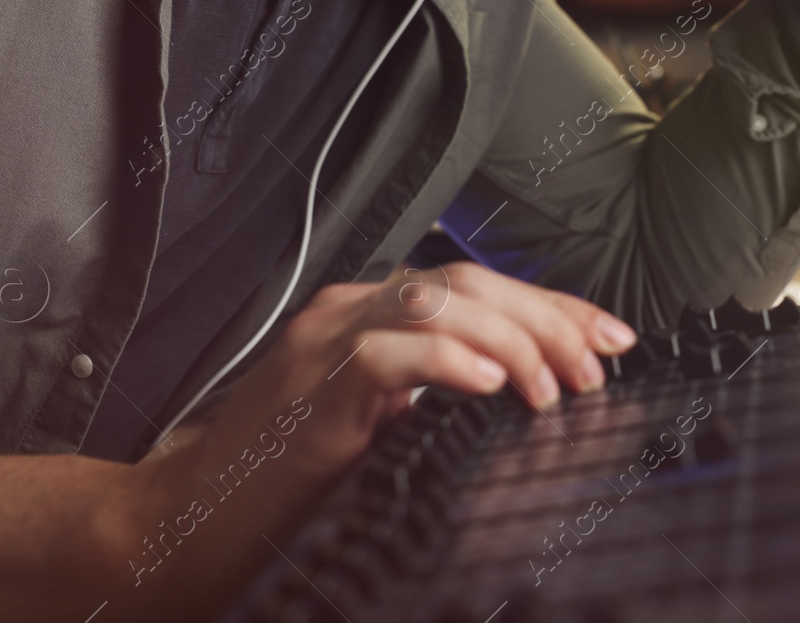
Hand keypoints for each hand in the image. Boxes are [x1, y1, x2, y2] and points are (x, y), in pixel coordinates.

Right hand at [181, 262, 638, 477]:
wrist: (187, 517)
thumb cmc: (286, 478)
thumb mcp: (379, 423)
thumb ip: (434, 393)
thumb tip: (529, 392)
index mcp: (372, 314)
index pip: (479, 285)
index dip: (553, 304)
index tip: (612, 337)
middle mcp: (350, 311)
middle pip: (467, 283)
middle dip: (545, 319)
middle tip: (594, 371)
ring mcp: (326, 343)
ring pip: (436, 303)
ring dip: (510, 340)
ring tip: (553, 389)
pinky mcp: (310, 390)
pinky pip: (387, 354)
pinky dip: (445, 362)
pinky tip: (488, 384)